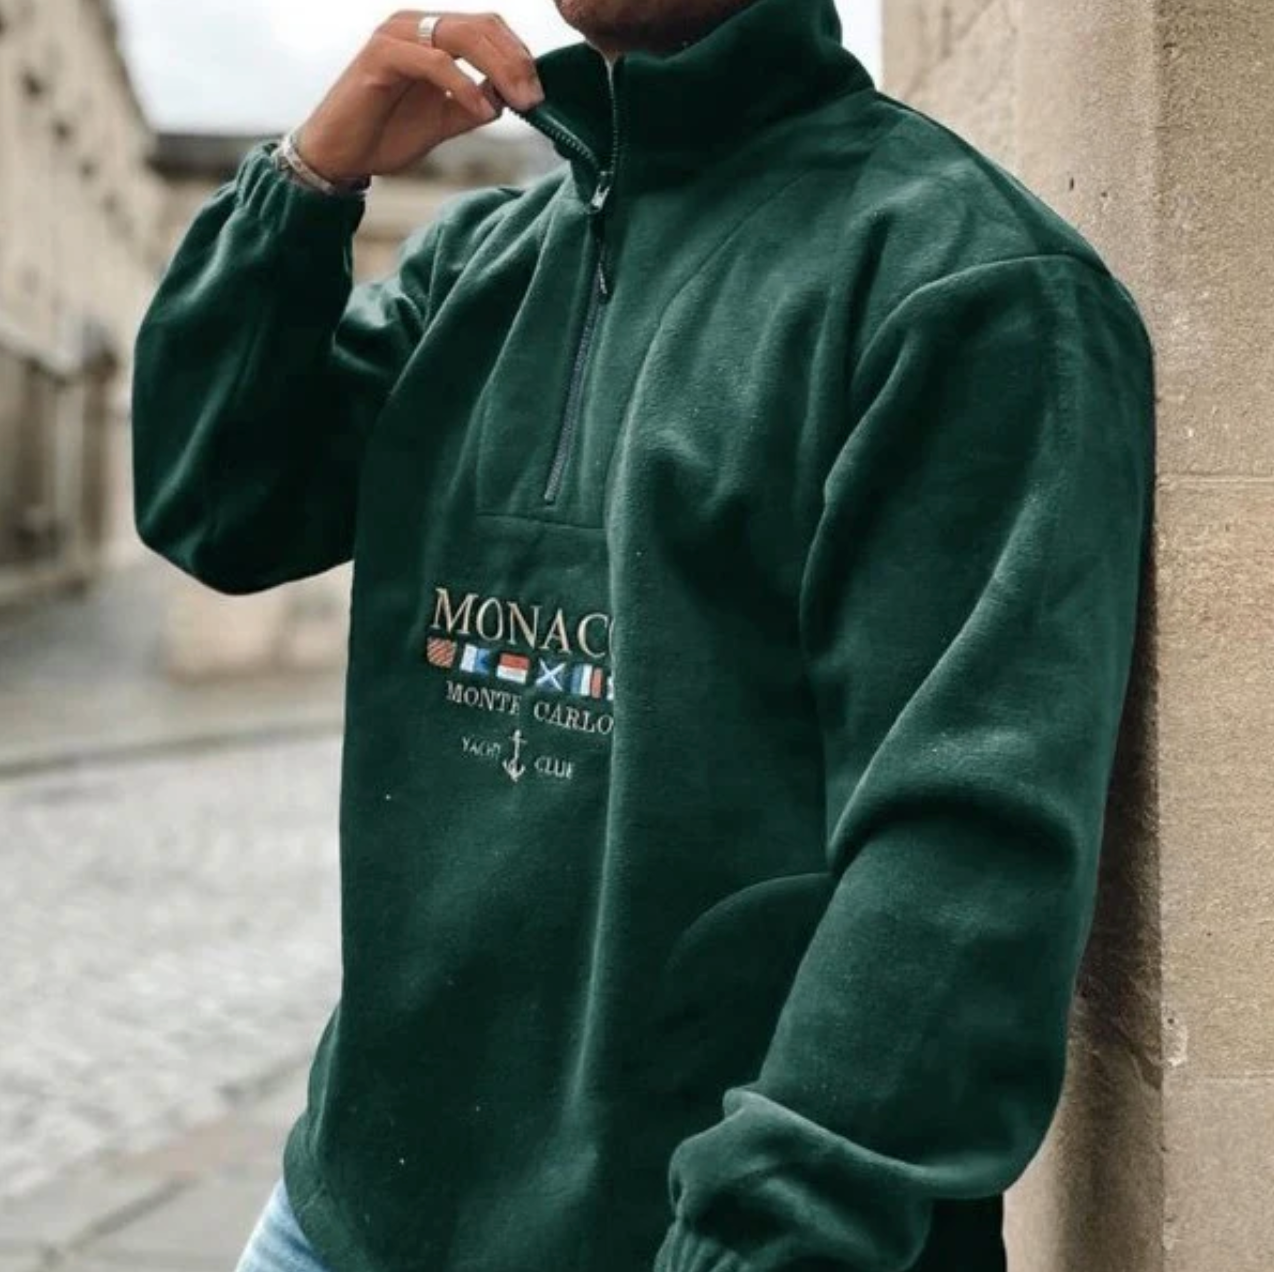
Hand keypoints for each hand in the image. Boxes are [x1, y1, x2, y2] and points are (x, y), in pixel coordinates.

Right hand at [294, 8, 545, 182]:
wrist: (340, 156)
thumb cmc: (386, 135)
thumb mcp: (444, 121)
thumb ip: (474, 105)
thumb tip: (509, 98)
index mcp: (432, 36)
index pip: (488, 28)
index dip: (519, 56)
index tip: (539, 93)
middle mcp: (415, 26)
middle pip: (481, 26)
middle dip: (516, 62)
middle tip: (536, 98)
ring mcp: (396, 36)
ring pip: (462, 35)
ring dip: (498, 68)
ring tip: (520, 102)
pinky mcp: (380, 55)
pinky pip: (434, 61)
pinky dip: (463, 84)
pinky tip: (482, 109)